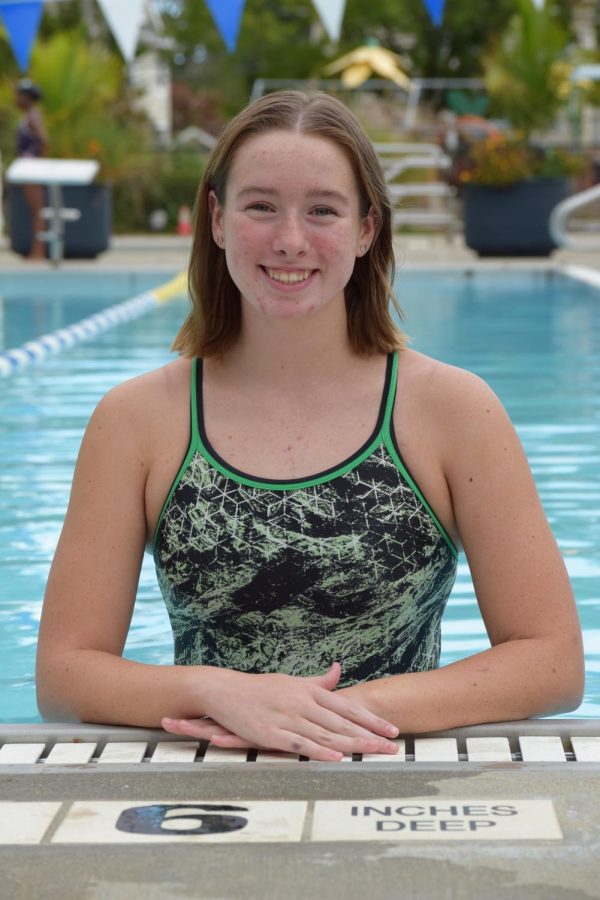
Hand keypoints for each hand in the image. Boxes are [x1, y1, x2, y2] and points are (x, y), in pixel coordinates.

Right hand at [162, 662, 399, 761]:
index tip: (391, 729)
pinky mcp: (272, 733)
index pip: (347, 706)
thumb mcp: (292, 681)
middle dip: (370, 735)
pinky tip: (337, 759)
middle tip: (393, 747)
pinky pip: (300, 744)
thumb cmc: (259, 688)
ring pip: (326, 735)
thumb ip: (318, 681)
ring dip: (353, 746)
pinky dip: (320, 752)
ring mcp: (288, 718)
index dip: (371, 719)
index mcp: (309, 690)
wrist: (225, 690)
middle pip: (342, 722)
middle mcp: (302, 703)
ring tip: (374, 754)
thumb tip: (338, 670)